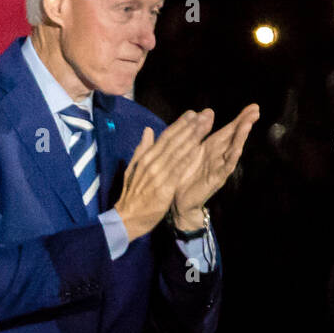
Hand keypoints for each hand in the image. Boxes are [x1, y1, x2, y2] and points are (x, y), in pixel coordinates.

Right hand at [115, 110, 211, 240]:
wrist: (127, 218)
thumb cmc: (132, 195)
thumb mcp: (133, 169)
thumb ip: (142, 149)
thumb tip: (148, 131)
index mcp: (145, 157)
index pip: (165, 137)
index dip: (180, 124)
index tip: (192, 114)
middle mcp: (152, 163)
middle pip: (174, 140)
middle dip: (190, 126)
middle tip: (205, 114)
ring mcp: (158, 175)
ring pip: (178, 152)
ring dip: (193, 137)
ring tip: (205, 125)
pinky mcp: (164, 188)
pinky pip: (178, 170)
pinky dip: (188, 158)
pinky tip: (198, 148)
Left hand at [170, 103, 260, 225]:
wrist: (180, 201)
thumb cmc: (185, 174)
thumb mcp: (191, 149)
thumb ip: (199, 133)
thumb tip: (208, 112)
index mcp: (212, 147)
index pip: (229, 130)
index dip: (240, 118)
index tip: (253, 106)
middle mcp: (219, 156)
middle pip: (234, 137)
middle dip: (245, 123)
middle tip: (256, 111)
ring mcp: (219, 168)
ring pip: (233, 150)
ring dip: (241, 137)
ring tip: (247, 124)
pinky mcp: (215, 180)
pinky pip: (225, 167)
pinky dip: (231, 158)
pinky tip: (237, 149)